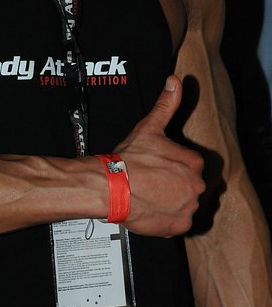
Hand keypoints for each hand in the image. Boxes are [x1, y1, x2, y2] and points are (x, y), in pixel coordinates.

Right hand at [118, 76, 204, 236]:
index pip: (189, 164)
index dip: (171, 165)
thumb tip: (175, 81)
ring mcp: (188, 206)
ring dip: (171, 201)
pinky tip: (152, 208)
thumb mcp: (149, 127)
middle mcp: (196, 185)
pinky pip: (178, 222)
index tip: (157, 167)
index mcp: (193, 161)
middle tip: (152, 182)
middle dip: (173, 184)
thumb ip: (167, 104)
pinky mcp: (179, 225)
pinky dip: (167, 218)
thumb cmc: (128, 159)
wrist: (110, 187)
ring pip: (184, 203)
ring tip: (150, 195)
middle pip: (188, 185)